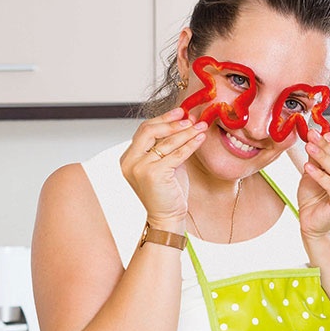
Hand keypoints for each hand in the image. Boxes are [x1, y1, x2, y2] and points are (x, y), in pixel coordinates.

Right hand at [119, 109, 208, 230]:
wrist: (167, 218)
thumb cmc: (168, 194)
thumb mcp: (165, 165)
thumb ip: (167, 147)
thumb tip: (184, 122)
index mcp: (129, 158)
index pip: (144, 131)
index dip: (163, 120)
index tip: (180, 112)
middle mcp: (130, 161)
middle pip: (149, 131)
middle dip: (171, 122)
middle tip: (189, 117)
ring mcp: (140, 168)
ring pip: (165, 142)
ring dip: (186, 132)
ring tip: (200, 126)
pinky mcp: (154, 174)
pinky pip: (176, 154)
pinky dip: (190, 145)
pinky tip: (200, 138)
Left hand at [296, 130, 329, 237]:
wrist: (311, 222)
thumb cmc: (314, 198)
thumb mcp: (314, 171)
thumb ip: (317, 156)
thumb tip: (314, 136)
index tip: (325, 133)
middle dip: (325, 145)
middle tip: (311, 135)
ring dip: (322, 156)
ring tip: (308, 147)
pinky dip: (319, 175)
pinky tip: (308, 167)